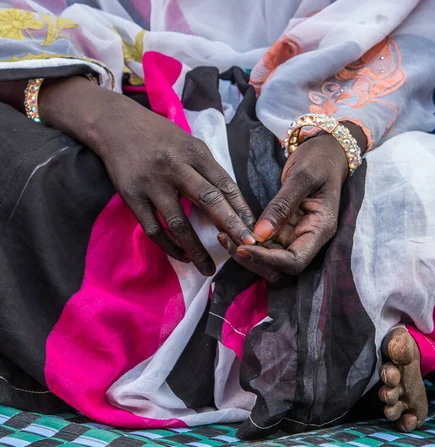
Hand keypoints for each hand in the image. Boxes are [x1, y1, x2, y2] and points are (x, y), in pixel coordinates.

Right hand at [40, 77, 255, 275]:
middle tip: (245, 248)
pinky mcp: (131, 197)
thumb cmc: (162, 137)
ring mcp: (151, 183)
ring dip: (196, 249)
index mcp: (194, 153)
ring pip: (178, 223)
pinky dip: (169, 246)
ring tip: (209, 268)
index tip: (253, 230)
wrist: (116, 125)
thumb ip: (209, 170)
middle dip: (230, 226)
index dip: (241, 209)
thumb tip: (234, 203)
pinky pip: (153, 229)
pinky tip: (182, 256)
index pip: (224, 184)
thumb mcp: (190, 144)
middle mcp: (174, 167)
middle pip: (208, 200)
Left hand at [219, 132, 350, 279]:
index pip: (295, 261)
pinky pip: (265, 245)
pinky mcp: (284, 229)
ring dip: (247, 253)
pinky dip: (248, 243)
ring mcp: (296, 235)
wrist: (326, 151)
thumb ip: (282, 205)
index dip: (269, 261)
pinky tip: (230, 231)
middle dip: (253, 260)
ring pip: (270, 259)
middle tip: (228, 241)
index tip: (244, 248)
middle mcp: (309, 238)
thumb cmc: (320, 160)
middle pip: (280, 267)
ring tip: (224, 236)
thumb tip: (261, 234)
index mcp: (320, 229)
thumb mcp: (302, 176)